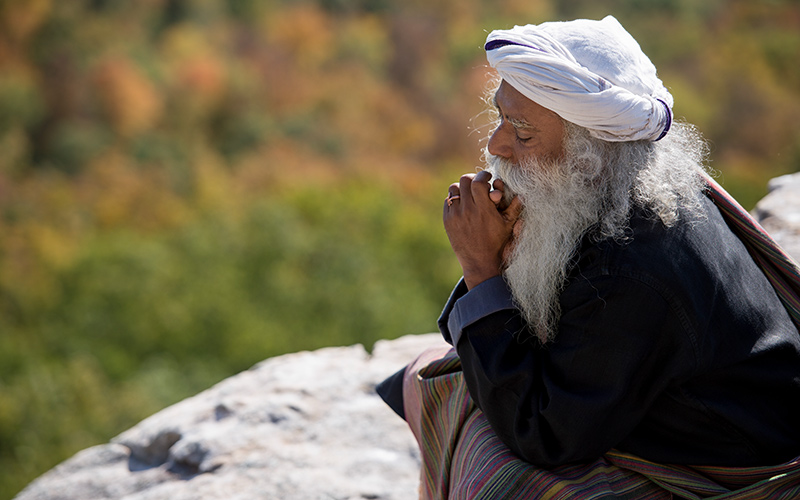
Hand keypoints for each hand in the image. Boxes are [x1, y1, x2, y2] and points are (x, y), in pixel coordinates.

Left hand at [443, 170, 522, 288]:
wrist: (480, 262)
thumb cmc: (498, 243)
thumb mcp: (509, 225)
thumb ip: (515, 207)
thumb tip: (521, 193)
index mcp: (484, 210)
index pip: (478, 181)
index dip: (483, 175)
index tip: (488, 176)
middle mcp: (467, 211)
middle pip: (465, 180)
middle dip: (473, 180)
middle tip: (479, 185)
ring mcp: (455, 215)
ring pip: (454, 188)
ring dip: (463, 188)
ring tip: (470, 194)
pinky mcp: (447, 220)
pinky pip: (448, 200)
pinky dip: (455, 199)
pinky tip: (463, 205)